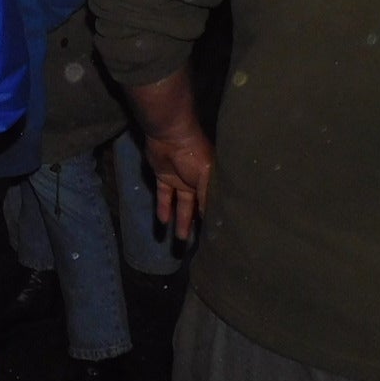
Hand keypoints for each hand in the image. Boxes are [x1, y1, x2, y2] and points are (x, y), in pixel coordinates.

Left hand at [144, 127, 215, 241]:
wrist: (169, 135)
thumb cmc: (194, 154)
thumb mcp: (206, 178)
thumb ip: (208, 199)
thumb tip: (212, 222)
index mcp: (212, 180)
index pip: (213, 204)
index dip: (213, 220)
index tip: (215, 239)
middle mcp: (198, 182)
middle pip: (198, 207)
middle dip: (197, 225)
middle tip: (197, 245)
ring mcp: (180, 180)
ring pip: (181, 205)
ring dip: (181, 221)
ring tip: (180, 240)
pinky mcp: (164, 177)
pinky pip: (164, 196)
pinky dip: (163, 208)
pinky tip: (163, 223)